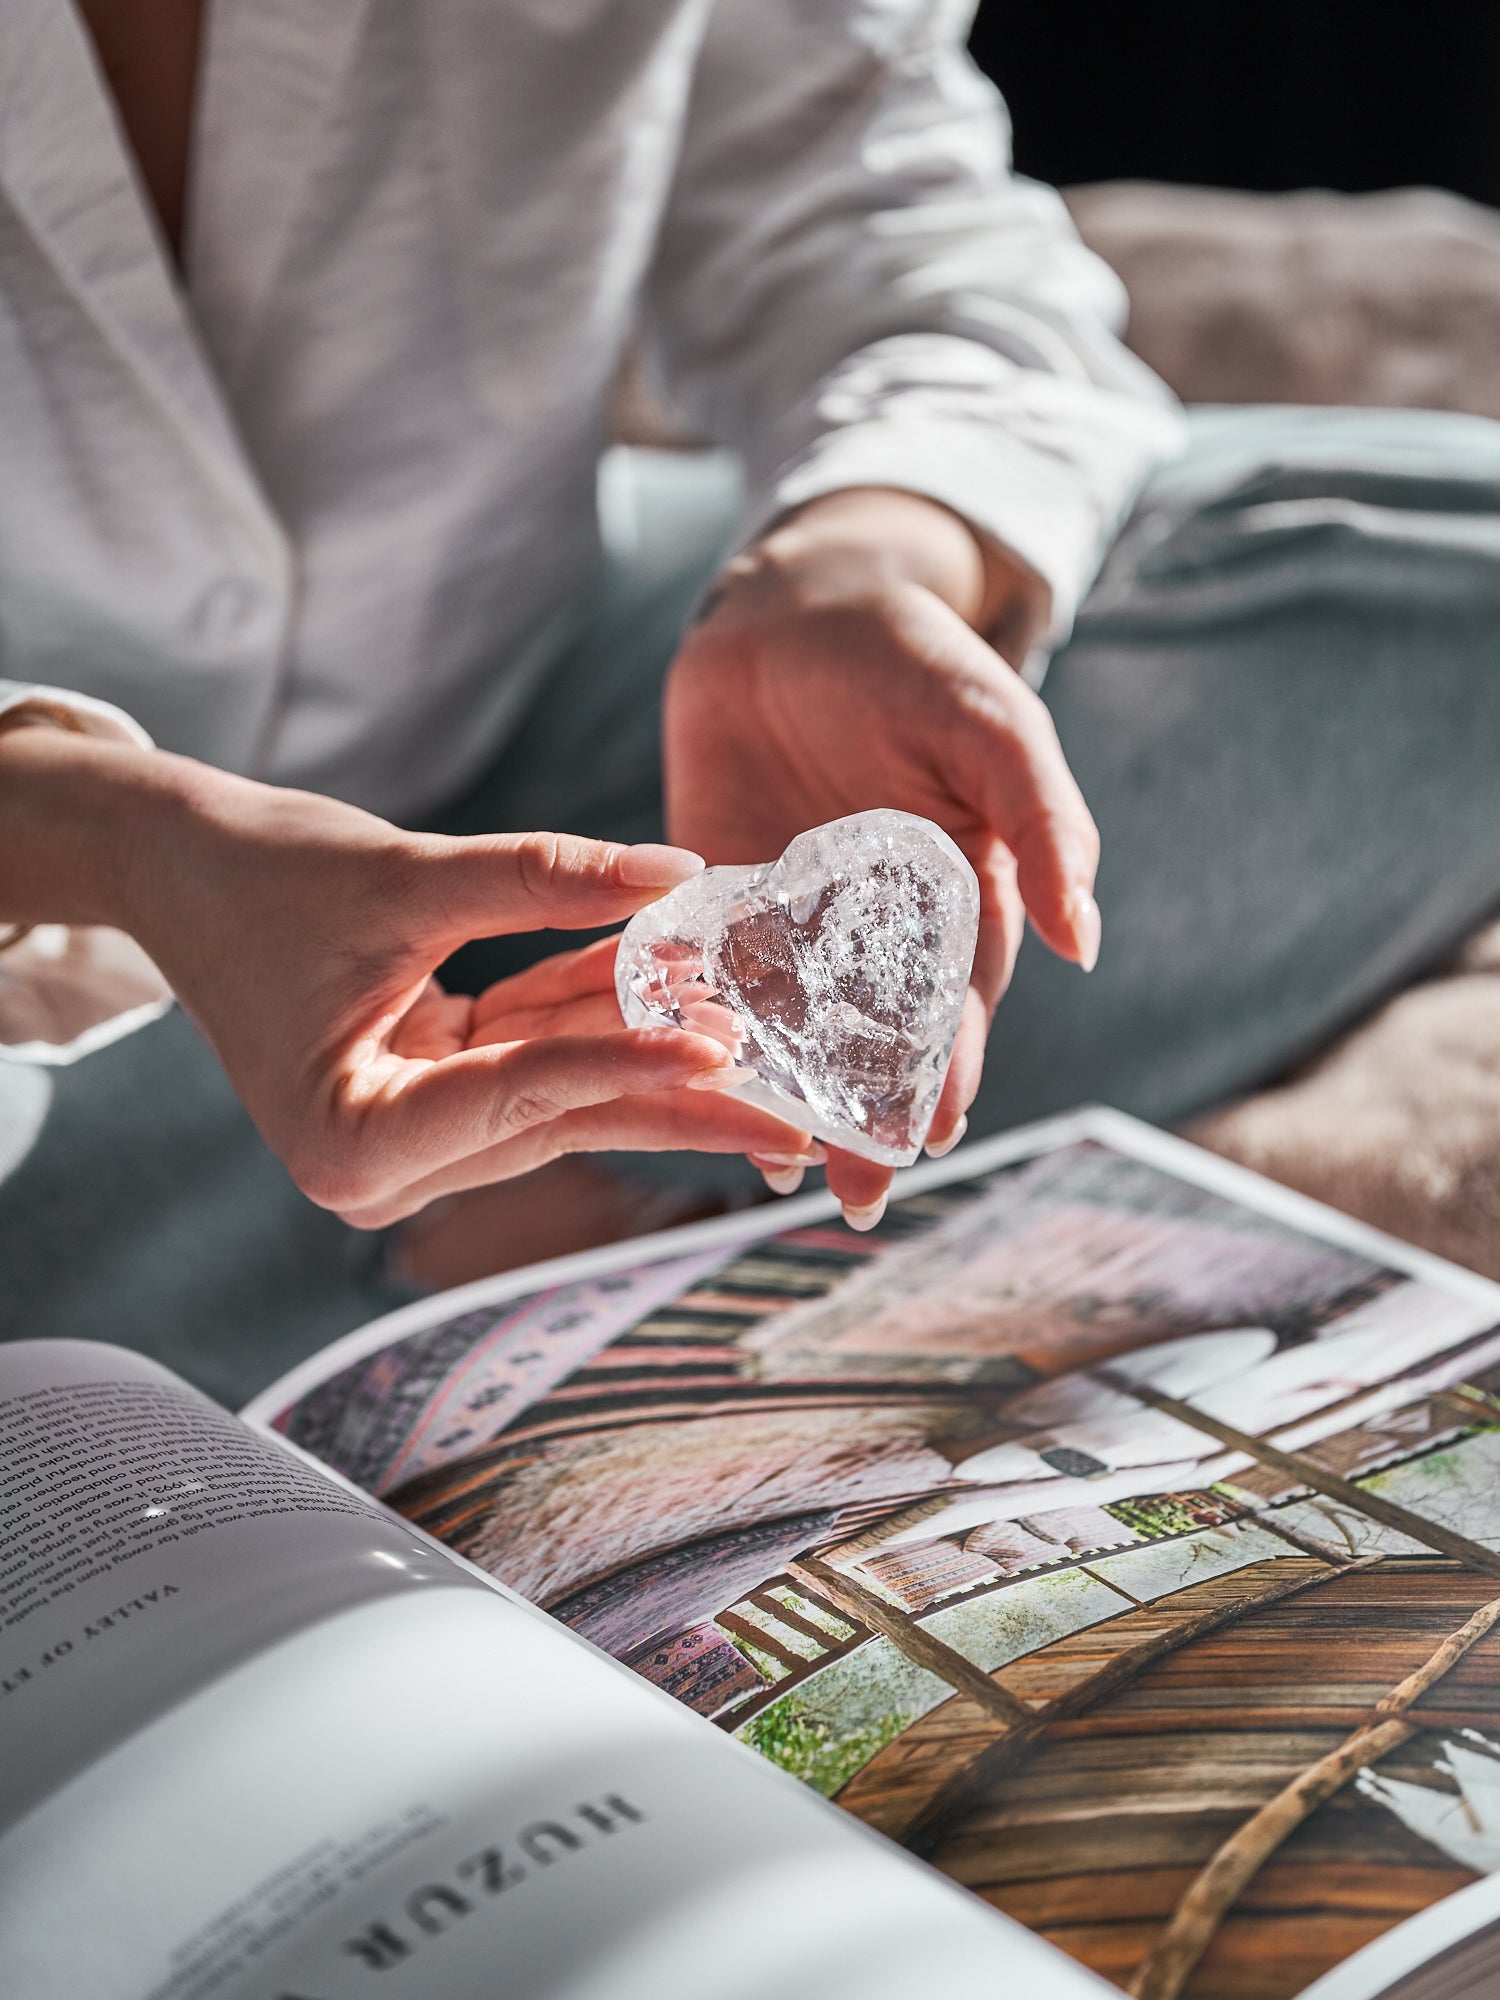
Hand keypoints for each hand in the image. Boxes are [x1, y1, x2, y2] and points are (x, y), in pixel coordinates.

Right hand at [0, 730, 820, 1225]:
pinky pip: (542, 1055)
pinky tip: (696, 998)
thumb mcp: (404, 874)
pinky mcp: (439, 1091)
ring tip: (775, 1048)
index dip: (622, 1062)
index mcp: (351, 1142)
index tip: (721, 1047)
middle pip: (563, 1119)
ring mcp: (414, 1134)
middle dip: (681, 1100)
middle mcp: (384, 1165)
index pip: (517, 1096)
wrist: (181, 866)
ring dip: (659, 1053)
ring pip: (567, 1093)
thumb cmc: (261, 873)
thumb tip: (676, 875)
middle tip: (804, 1118)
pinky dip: (607, 1019)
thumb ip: (539, 878)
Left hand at [665, 487, 1099, 1222]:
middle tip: (858, 1194)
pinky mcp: (717, 898)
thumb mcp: (990, 722)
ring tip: (776, 1170)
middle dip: (872, 1117)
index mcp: (959, 900)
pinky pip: (712, 978)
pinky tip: (688, 1082)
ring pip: (797, 1028)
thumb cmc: (912, 655)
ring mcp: (795, 920)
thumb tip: (1086, 943)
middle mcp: (878, 928)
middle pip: (878, 1040)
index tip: (935, 1140)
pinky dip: (706, 1029)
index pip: (959, 1004)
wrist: (791, 605)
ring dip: (789, 1097)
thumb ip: (1043, 819)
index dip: (949, 1072)